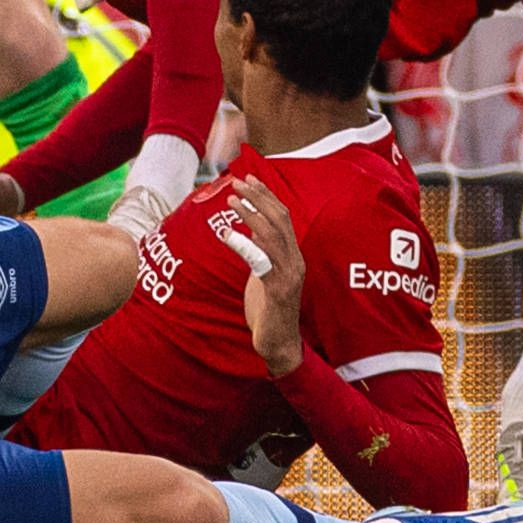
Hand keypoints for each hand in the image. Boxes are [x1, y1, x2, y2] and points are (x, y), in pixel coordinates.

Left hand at [227, 176, 306, 377]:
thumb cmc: (269, 311)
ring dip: (250, 213)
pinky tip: (226, 234)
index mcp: (293, 256)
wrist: (279, 345)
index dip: (267, 195)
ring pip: (272, 234)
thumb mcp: (265, 276)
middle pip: (280, 219)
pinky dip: (243, 243)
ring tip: (231, 199)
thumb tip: (249, 230)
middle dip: (258, 197)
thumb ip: (261, 254)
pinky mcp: (278, 289)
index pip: (284, 216)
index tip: (249, 178)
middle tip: (237, 182)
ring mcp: (289, 275)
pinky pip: (260, 260)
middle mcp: (295, 262)